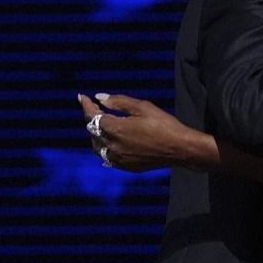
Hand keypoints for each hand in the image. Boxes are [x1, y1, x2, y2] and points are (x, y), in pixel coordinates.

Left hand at [79, 93, 195, 171]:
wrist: (180, 149)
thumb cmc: (164, 124)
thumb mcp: (143, 107)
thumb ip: (119, 102)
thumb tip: (100, 97)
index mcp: (115, 129)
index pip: (93, 116)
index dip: (86, 105)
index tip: (82, 97)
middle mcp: (113, 146)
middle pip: (92, 131)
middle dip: (91, 118)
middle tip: (94, 108)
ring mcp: (118, 158)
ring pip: (97, 147)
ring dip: (96, 135)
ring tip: (100, 125)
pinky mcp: (126, 166)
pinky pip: (107, 158)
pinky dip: (105, 148)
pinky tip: (110, 143)